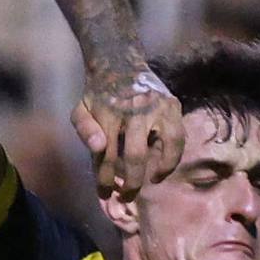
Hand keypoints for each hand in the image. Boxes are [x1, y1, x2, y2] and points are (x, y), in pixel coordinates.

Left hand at [73, 68, 183, 195]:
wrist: (120, 62)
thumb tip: (98, 148)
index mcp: (109, 112)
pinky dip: (174, 154)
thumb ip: (84, 129)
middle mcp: (136, 109)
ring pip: (169, 143)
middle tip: (127, 196)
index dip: (106, 180)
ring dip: (162, 168)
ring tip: (153, 180)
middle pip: (136, 155)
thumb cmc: (98, 94)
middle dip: (132, 182)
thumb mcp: (81, 109)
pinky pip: (179, 136)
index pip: (107, 156)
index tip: (105, 194)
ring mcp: (158, 106)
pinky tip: (163, 166)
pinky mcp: (173, 104)